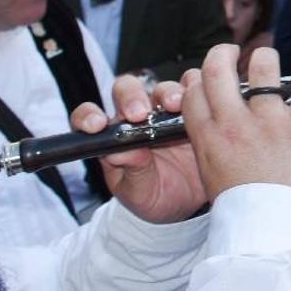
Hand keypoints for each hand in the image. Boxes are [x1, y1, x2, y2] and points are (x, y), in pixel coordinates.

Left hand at [70, 75, 206, 223]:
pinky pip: (195, 91)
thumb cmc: (155, 195)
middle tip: (140, 114)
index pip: (90, 117)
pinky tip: (202, 104)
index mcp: (113, 137)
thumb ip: (128, 170)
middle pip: (127, 89)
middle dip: (132, 97)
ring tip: (174, 106)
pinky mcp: (194, 110)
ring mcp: (166, 112)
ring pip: (162, 87)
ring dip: (168, 92)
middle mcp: (137, 118)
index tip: (96, 125)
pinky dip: (198, 91)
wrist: (190, 203)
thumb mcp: (138, 191)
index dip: (89, 116)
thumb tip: (117, 153)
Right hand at [180, 43, 290, 200]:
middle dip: (222, 53)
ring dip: (266, 57)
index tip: (209, 76)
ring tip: (269, 58)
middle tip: (231, 51)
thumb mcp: (212, 174)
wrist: (271, 234)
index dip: (199, 77)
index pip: (193, 90)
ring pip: (263, 68)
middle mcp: (234, 125)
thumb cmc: (245, 208)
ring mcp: (268, 124)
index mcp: (208, 138)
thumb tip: (213, 122)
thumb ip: (211, 143)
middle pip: (218, 70)